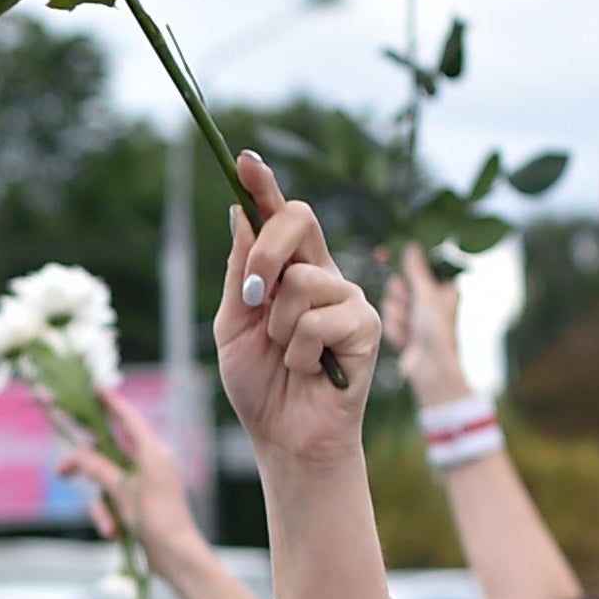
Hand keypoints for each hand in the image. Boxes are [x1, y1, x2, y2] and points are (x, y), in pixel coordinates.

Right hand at [55, 389, 194, 555]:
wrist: (177, 558)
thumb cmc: (156, 520)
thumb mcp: (122, 491)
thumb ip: (98, 468)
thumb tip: (77, 454)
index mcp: (152, 452)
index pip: (128, 418)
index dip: (110, 403)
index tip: (93, 389)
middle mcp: (149, 463)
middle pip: (108, 455)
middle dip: (87, 472)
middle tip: (61, 472)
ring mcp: (143, 484)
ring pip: (106, 485)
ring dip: (103, 508)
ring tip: (109, 528)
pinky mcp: (139, 504)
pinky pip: (114, 503)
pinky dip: (111, 518)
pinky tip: (115, 535)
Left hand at [216, 152, 378, 473]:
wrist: (285, 439)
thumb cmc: (260, 385)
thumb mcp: (232, 325)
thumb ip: (239, 273)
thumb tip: (241, 214)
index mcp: (288, 270)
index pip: (278, 216)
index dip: (263, 185)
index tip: (244, 159)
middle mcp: (322, 275)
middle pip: (298, 221)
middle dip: (263, 255)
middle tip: (252, 298)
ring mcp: (348, 298)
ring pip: (301, 282)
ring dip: (279, 328)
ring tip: (288, 357)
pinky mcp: (366, 326)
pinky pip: (318, 320)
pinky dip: (300, 353)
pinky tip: (312, 371)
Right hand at [388, 245, 469, 402]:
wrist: (430, 368)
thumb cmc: (438, 332)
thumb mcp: (427, 294)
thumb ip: (417, 269)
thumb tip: (412, 246)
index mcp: (442, 288)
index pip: (418, 266)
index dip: (403, 264)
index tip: (384, 253)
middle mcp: (429, 302)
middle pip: (400, 284)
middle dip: (400, 296)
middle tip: (410, 306)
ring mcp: (416, 318)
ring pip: (391, 304)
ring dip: (398, 316)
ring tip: (411, 329)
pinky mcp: (405, 332)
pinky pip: (389, 322)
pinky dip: (396, 330)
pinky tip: (407, 340)